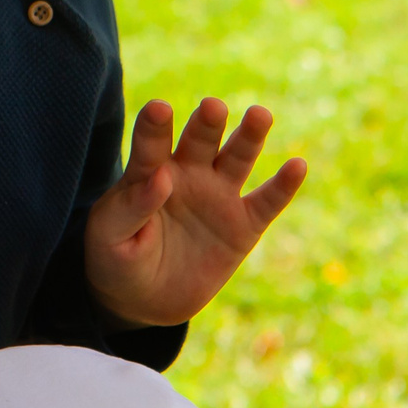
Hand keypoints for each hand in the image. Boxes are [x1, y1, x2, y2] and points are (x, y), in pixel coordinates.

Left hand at [84, 97, 306, 328]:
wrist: (142, 300)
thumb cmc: (115, 258)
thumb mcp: (109, 236)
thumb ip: (131, 206)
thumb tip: (161, 178)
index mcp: (148, 172)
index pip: (151, 143)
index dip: (154, 126)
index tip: (160, 109)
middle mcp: (187, 175)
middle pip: (200, 140)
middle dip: (207, 123)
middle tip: (212, 107)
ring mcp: (217, 197)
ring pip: (237, 159)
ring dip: (249, 137)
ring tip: (259, 115)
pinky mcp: (243, 226)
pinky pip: (267, 203)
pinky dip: (284, 186)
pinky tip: (298, 166)